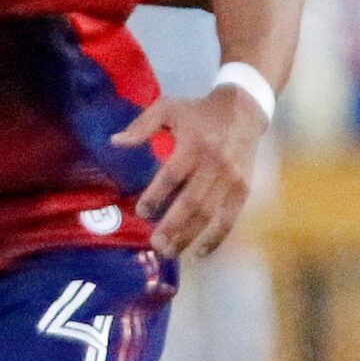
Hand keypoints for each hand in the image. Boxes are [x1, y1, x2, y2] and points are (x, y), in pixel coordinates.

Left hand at [113, 84, 268, 258]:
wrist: (245, 108)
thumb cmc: (198, 111)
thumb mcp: (168, 108)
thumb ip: (141, 126)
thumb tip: (115, 142)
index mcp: (193, 145)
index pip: (172, 176)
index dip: (156, 195)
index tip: (141, 212)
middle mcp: (215, 164)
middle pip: (192, 201)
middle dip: (172, 225)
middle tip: (154, 244)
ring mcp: (232, 179)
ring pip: (210, 213)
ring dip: (190, 236)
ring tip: (169, 252)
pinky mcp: (243, 188)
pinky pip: (230, 217)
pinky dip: (216, 237)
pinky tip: (200, 252)